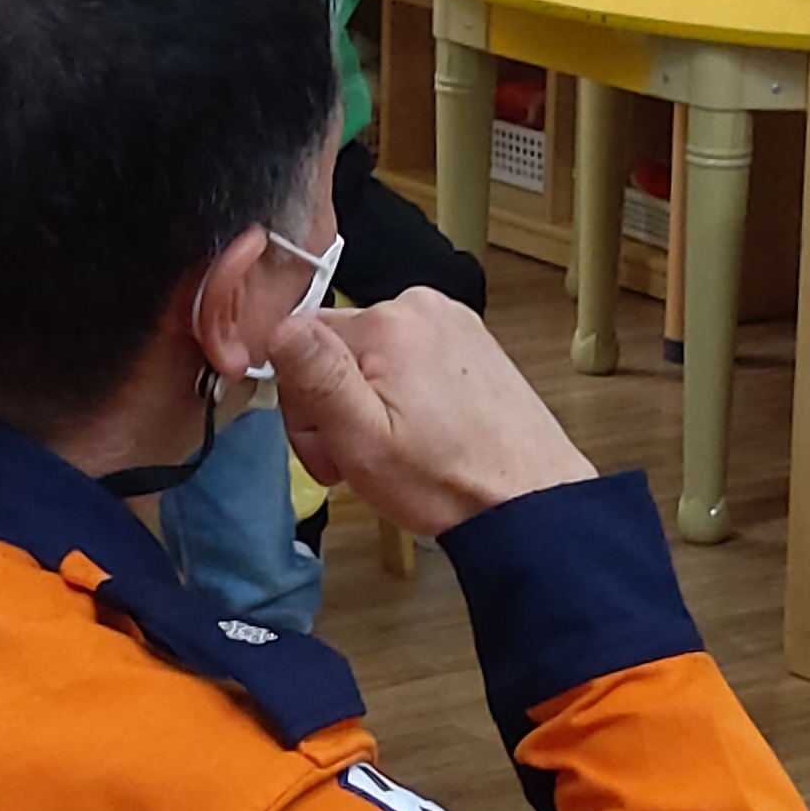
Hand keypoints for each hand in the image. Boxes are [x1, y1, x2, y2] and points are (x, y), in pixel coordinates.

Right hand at [267, 294, 596, 541]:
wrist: (529, 504)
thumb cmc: (448, 482)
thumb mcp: (363, 440)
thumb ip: (317, 377)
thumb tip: (280, 325)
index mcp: (389, 322)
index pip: (302, 343)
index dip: (303, 403)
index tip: (327, 447)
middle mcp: (423, 307)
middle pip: (339, 349)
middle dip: (337, 406)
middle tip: (359, 460)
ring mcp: (453, 324)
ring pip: (374, 358)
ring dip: (370, 404)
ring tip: (397, 453)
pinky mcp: (473, 346)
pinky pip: (411, 361)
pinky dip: (406, 397)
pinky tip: (423, 437)